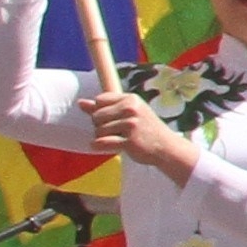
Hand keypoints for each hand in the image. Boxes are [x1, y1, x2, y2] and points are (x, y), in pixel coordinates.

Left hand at [78, 75, 199, 184]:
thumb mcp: (128, 113)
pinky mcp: (129, 141)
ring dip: (102, 137)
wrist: (166, 147)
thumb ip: (103, 107)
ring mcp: (131, 125)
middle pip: (96, 116)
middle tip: (115, 131)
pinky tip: (106, 146)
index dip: (100, 111)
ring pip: (98, 130)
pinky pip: (102, 142)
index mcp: (131, 99)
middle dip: (100, 125)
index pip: (100, 100)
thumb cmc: (144, 129)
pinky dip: (100, 146)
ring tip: (117, 138)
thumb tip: (80, 102)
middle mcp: (131, 109)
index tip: (112, 118)